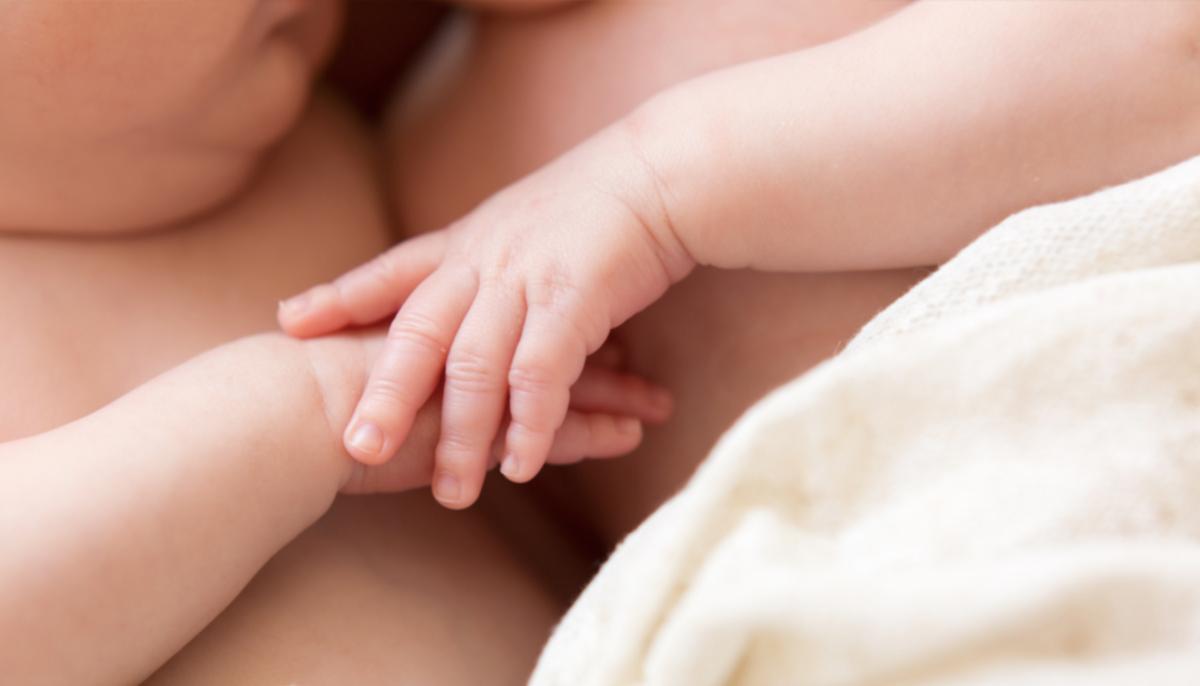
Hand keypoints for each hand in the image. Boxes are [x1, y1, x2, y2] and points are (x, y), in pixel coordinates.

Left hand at [280, 126, 692, 507]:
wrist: (660, 174)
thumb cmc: (594, 207)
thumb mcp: (517, 225)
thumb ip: (479, 261)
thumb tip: (456, 295)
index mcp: (466, 243)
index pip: (390, 272)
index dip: (340, 298)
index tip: (290, 324)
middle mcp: (483, 261)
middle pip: (419, 333)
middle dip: (386, 394)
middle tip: (358, 450)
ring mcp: (526, 279)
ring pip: (475, 366)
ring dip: (463, 435)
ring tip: (453, 492)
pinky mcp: (575, 298)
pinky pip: (541, 373)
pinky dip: (530, 424)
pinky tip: (523, 466)